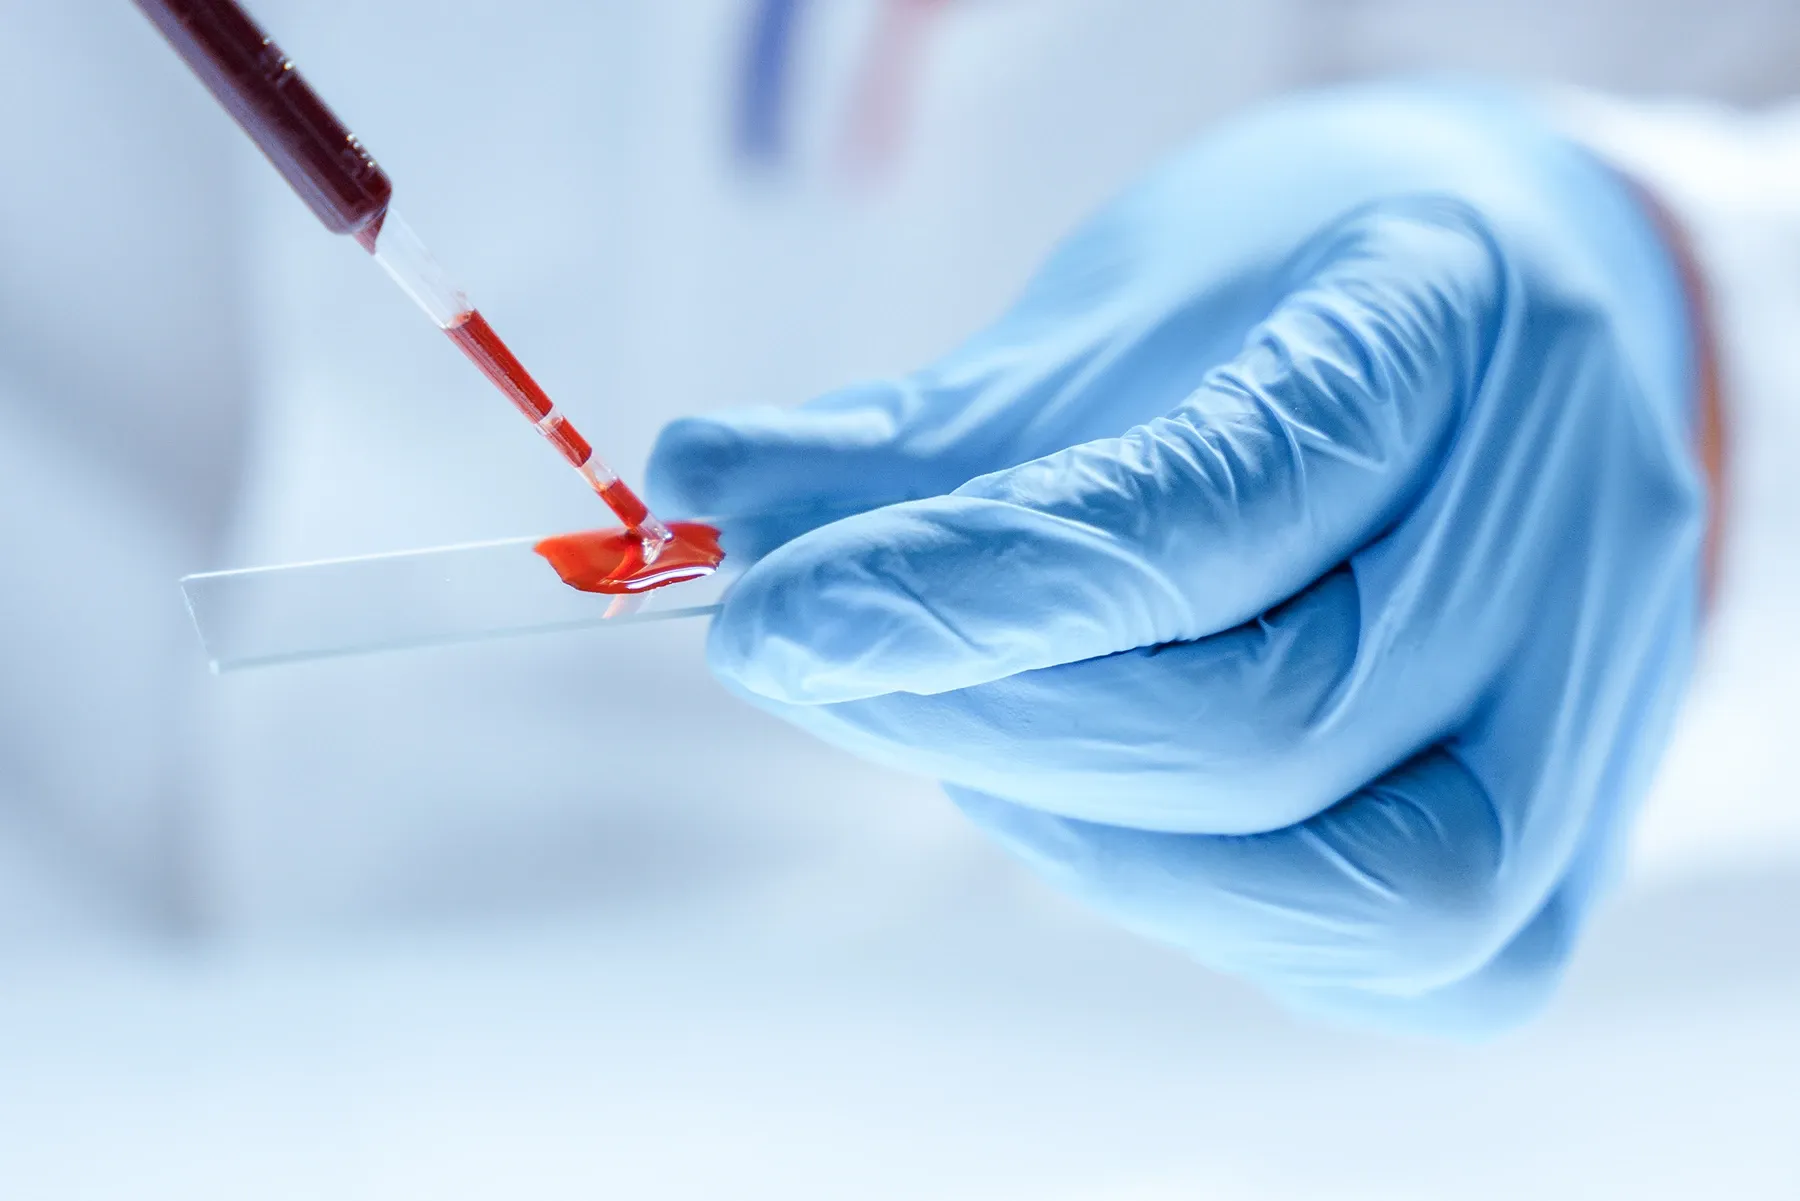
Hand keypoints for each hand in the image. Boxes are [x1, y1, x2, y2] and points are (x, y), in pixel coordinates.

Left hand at [647, 82, 1706, 1034]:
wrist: (1479, 337)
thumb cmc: (1274, 303)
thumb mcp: (1102, 320)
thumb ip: (916, 436)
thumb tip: (700, 493)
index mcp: (1452, 324)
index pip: (1209, 512)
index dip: (965, 589)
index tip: (766, 617)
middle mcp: (1566, 527)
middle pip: (1265, 725)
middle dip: (985, 720)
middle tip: (810, 663)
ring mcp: (1598, 703)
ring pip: (1364, 886)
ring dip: (1089, 828)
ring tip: (964, 724)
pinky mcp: (1568, 844)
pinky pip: (1395, 955)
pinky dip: (1193, 893)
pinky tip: (1088, 797)